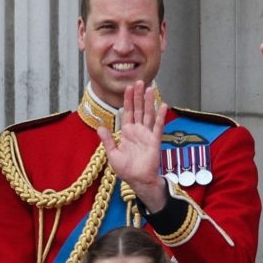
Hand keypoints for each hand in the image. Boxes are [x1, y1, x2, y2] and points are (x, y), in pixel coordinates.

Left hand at [98, 81, 168, 212]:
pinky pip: (158, 126)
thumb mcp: (112, 154)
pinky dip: (160, 116)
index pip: (127, 112)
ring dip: (149, 101)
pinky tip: (163, 105)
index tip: (129, 88)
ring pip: (148, 114)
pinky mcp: (155, 141)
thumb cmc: (126, 170)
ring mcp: (147, 135)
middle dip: (138, 96)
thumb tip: (99, 127)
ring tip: (150, 88)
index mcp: (127, 133)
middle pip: (138, 109)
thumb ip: (108, 140)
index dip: (128, 100)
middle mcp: (138, 131)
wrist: (138, 180)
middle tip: (140, 82)